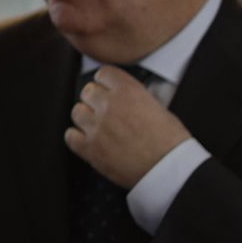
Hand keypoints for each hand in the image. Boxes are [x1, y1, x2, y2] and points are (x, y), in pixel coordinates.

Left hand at [65, 67, 192, 188]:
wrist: (169, 168)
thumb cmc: (171, 141)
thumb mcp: (158, 107)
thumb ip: (136, 98)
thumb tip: (124, 99)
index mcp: (128, 90)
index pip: (104, 74)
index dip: (106, 83)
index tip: (108, 90)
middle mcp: (109, 105)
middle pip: (88, 91)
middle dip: (95, 100)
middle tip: (104, 111)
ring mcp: (97, 127)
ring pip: (77, 112)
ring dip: (86, 118)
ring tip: (97, 127)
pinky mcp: (90, 148)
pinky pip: (70, 136)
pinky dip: (77, 138)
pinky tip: (88, 141)